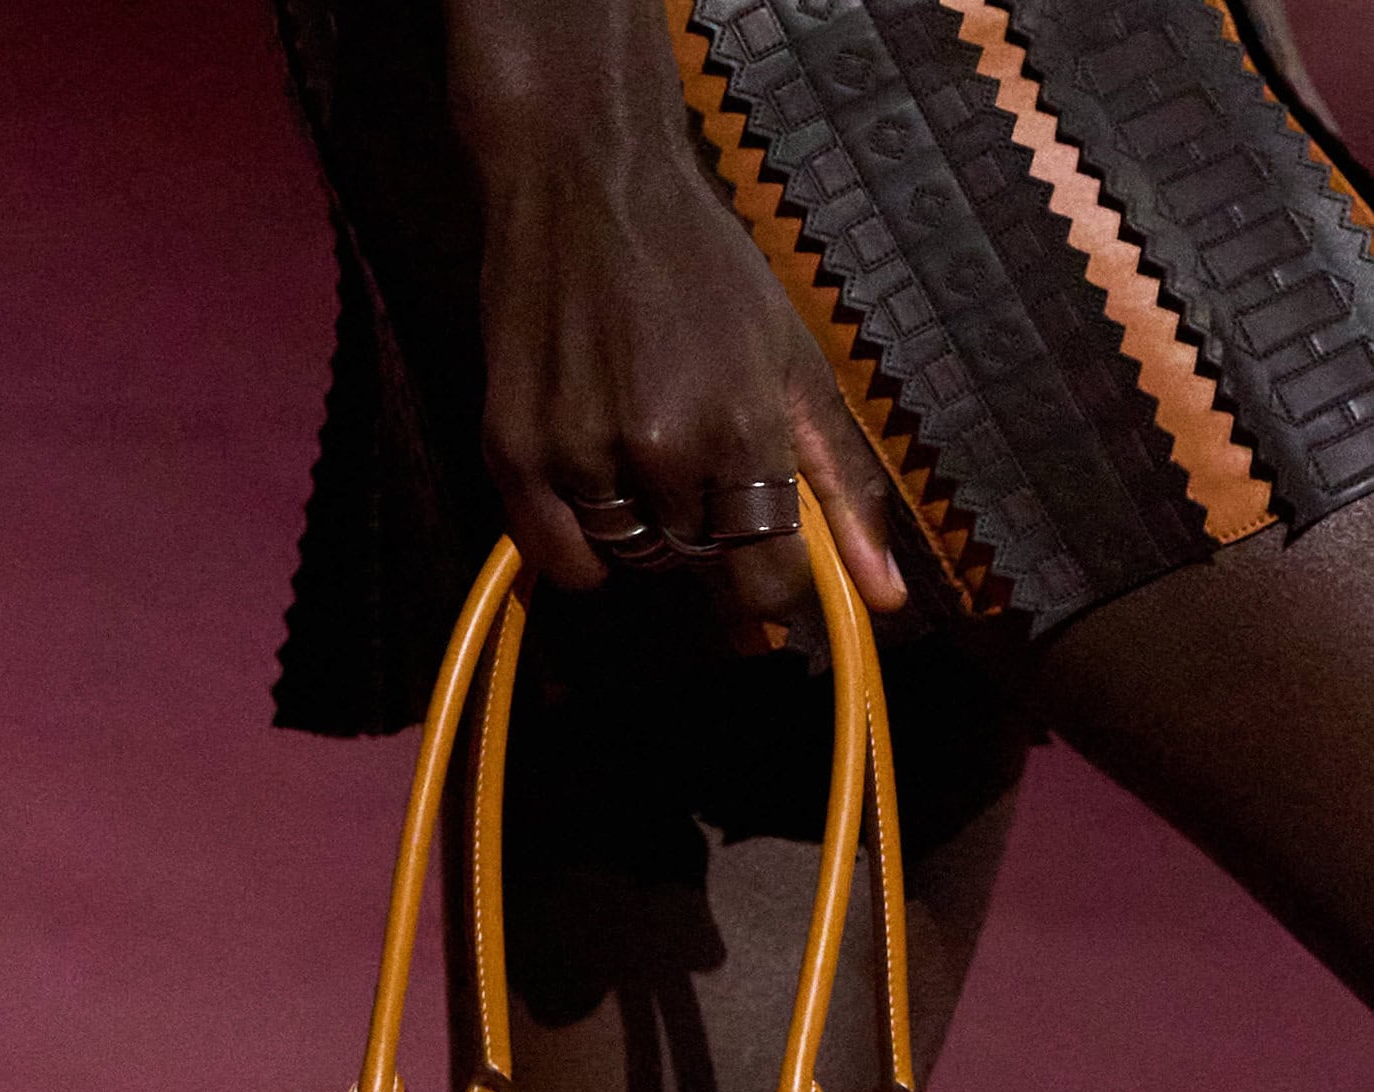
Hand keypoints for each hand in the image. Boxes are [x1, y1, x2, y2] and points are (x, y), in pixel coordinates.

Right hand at [445, 0, 905, 621]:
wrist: (585, 180)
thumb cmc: (705, 268)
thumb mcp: (794, 364)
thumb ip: (843, 489)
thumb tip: (884, 603)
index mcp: (741, 427)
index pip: (766, 583)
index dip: (771, 584)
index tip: (763, 555)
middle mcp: (659, 451)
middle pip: (695, 569)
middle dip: (705, 533)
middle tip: (692, 455)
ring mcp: (579, 454)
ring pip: (628, 562)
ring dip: (642, 531)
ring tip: (638, 447)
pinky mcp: (513, 452)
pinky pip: (559, 558)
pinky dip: (580, 542)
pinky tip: (593, 477)